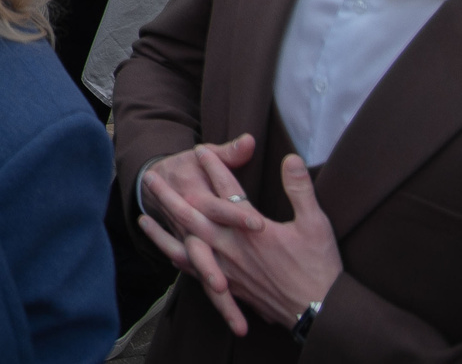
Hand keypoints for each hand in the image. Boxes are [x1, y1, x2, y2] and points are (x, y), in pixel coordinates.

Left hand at [140, 143, 339, 335]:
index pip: (227, 190)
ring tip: (141, 217)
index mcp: (252, 228)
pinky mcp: (230, 286)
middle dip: (170, 195)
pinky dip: (178, 260)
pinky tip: (168, 254)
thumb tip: (290, 158)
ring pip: (186, 246)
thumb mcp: (315, 224)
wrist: (319, 313)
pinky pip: (195, 272)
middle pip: (194, 215)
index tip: (199, 149)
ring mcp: (227, 268)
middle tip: (150, 177)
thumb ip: (299, 189)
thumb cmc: (319, 268)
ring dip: (163, 231)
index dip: (213, 167)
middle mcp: (233, 247)